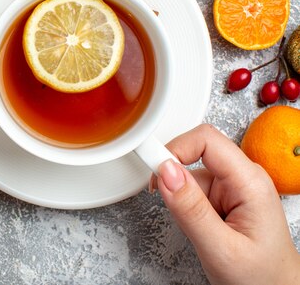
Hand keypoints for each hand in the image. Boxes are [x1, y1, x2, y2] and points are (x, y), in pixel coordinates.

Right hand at [152, 124, 299, 284]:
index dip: (175, 148)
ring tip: (194, 228)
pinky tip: (197, 226)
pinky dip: (185, 205)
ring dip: (180, 196)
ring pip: (191, 173)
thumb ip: (191, 209)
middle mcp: (243, 177)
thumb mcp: (220, 249)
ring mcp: (234, 186)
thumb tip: (165, 171)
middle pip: (196, 152)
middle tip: (162, 198)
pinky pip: (193, 189)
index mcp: (250, 182)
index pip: (207, 141)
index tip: (151, 165)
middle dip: (173, 174)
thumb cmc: (262, 277)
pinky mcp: (224, 196)